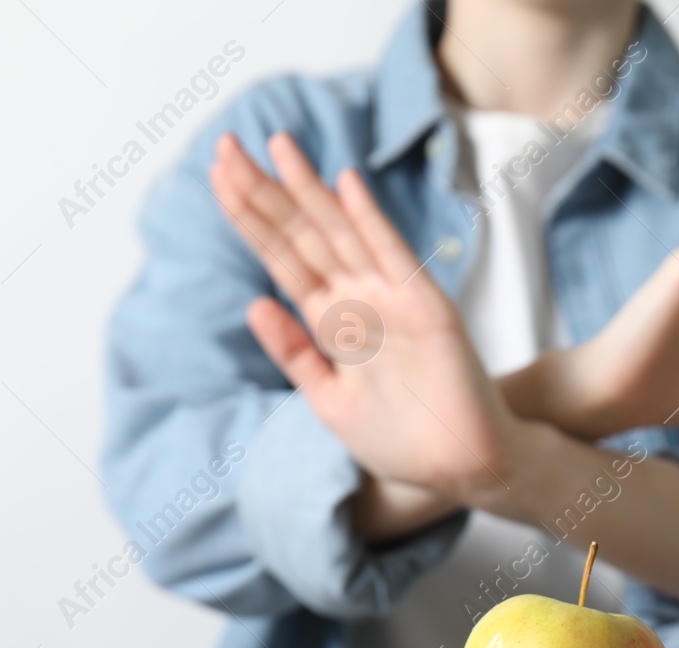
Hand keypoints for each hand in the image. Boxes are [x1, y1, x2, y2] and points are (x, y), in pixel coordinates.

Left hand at [210, 132, 527, 502]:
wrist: (461, 470)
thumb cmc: (401, 441)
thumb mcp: (329, 401)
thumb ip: (294, 353)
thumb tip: (253, 304)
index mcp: (333, 323)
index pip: (283, 259)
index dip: (250, 219)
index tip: (216, 178)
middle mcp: (360, 301)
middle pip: (303, 236)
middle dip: (263, 193)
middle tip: (225, 145)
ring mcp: (392, 300)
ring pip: (339, 235)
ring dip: (307, 190)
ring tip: (276, 145)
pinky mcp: (426, 309)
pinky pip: (393, 257)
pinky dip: (371, 220)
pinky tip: (346, 183)